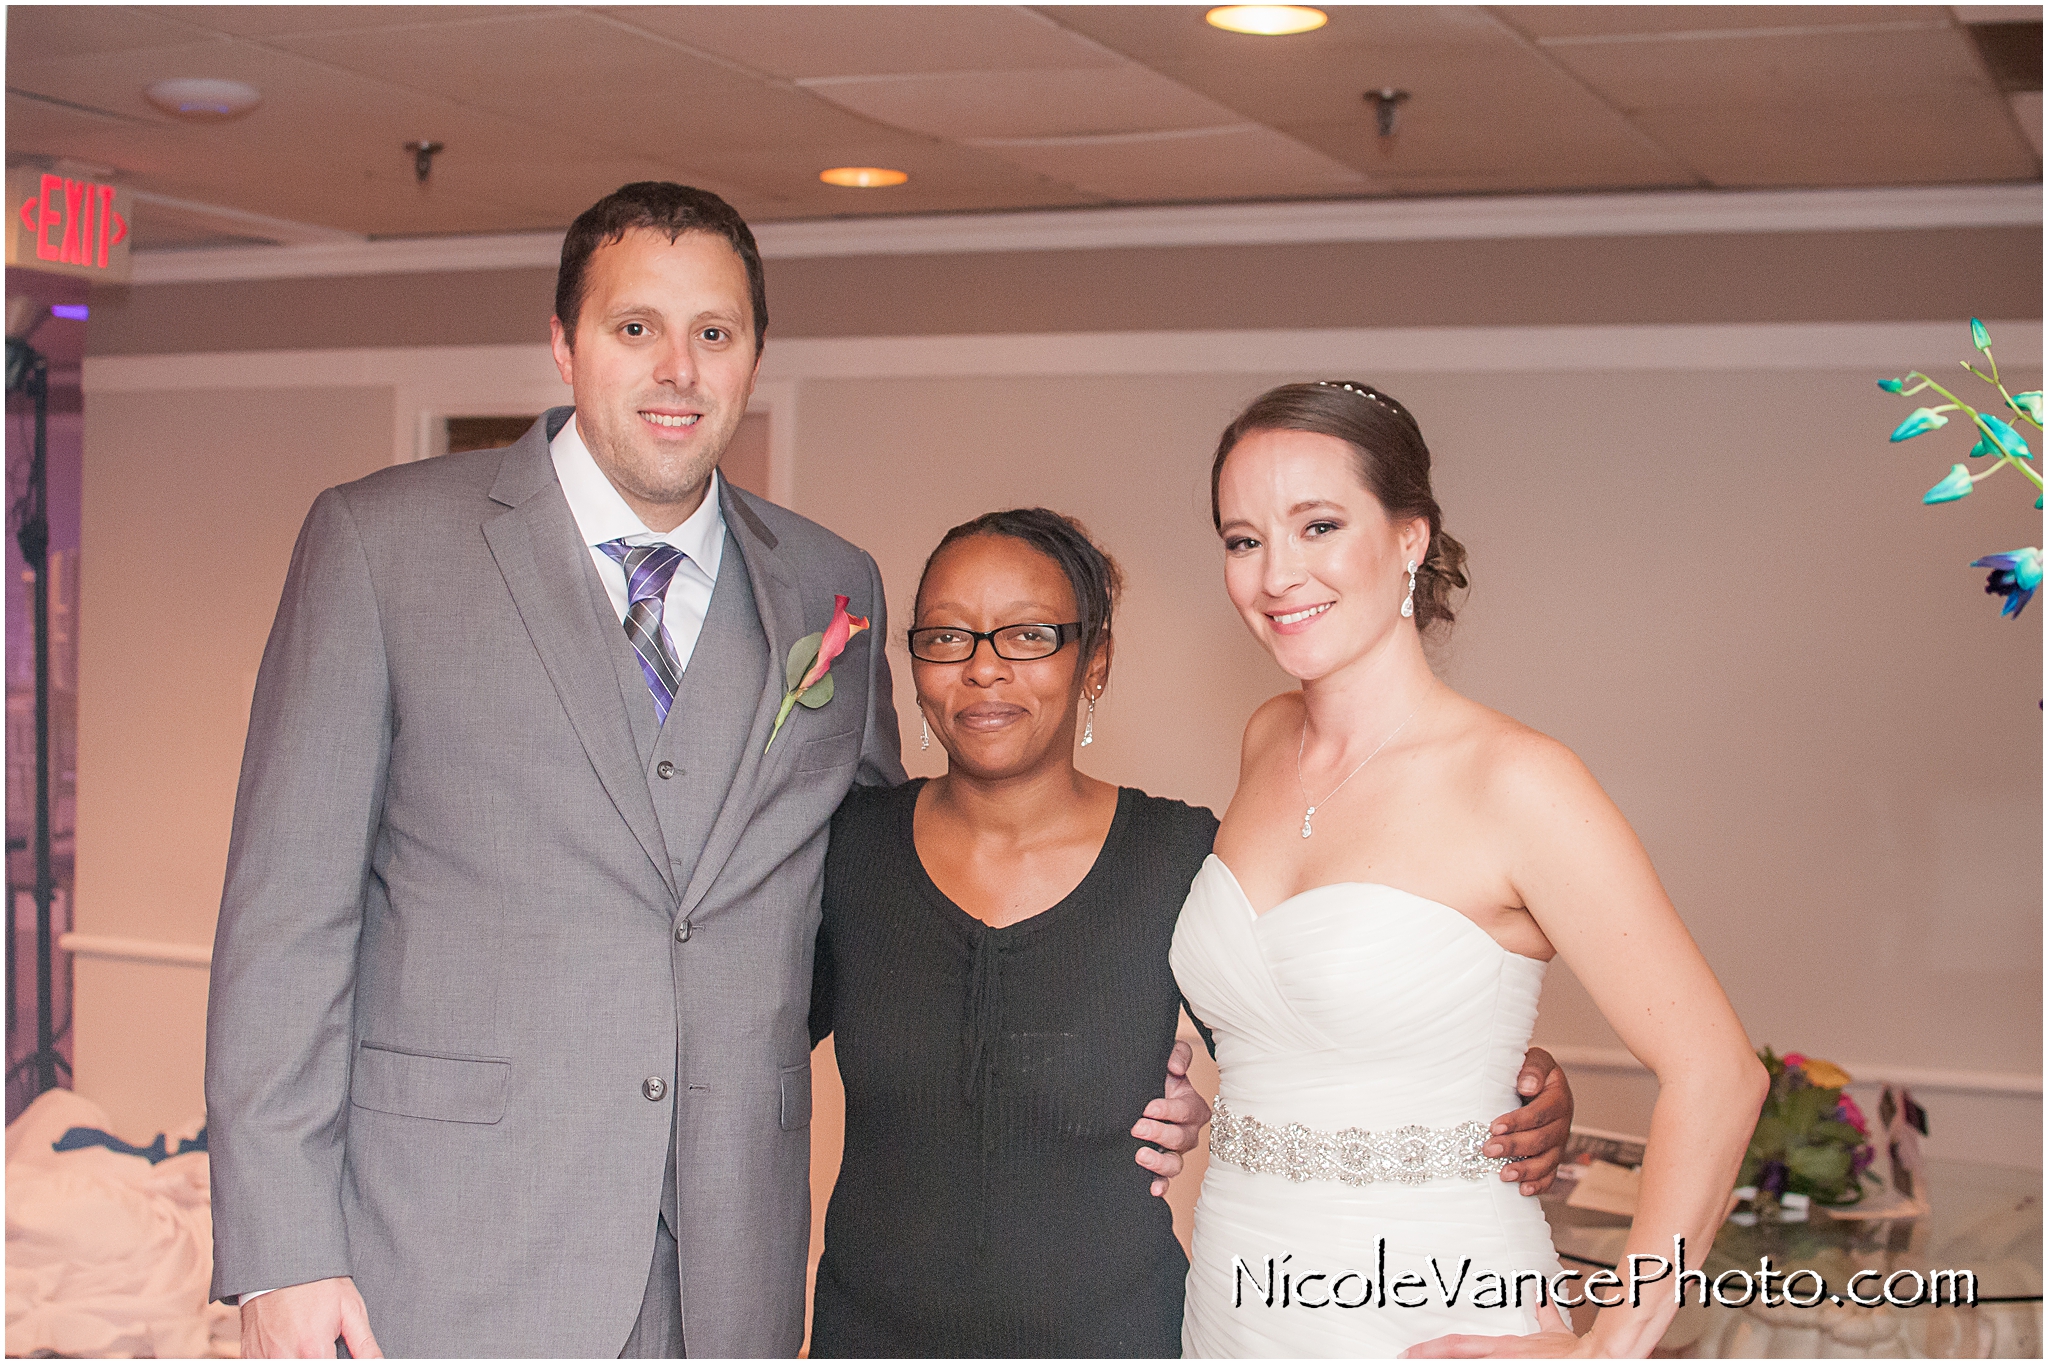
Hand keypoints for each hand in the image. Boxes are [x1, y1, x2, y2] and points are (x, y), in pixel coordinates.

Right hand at [241, 1277, 381, 1358]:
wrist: (281, 1264)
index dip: (335, 1363)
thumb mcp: (350, 1309)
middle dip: (317, 1359)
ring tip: (305, 1342)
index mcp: (314, 1350)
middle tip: (321, 1345)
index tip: (334, 1355)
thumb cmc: (318, 1284)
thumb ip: (365, 1345)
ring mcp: (263, 1357)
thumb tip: (378, 1363)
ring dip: (297, 1358)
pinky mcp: (249, 1354)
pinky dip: (278, 1357)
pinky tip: (288, 1345)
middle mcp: (285, 1358)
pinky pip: (262, 1363)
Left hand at [1133, 1039, 1212, 1197]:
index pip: (1185, 1111)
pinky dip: (1160, 1185)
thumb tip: (1176, 1068)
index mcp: (1192, 1107)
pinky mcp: (1162, 1167)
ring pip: (1175, 1164)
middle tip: (1137, 1127)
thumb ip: (1178, 1054)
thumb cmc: (1157, 1078)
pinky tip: (1152, 1189)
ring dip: (1160, 1163)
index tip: (1148, 1107)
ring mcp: (1175, 1153)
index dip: (1168, 1110)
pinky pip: (1165, 1180)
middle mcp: (1187, 1133)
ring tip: (1140, 1155)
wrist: (1137, 1094)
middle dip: (1159, 1133)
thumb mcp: (1168, 1060)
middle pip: (1180, 1139)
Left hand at [1399, 1299, 1582, 1356]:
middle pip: (1454, 1355)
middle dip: (1427, 1356)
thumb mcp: (1556, 1333)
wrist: (1598, 1358)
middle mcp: (1501, 1357)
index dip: (1429, 1349)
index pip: (1457, 1345)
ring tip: (1417, 1363)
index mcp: (1504, 1347)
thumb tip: (1541, 1294)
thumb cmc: (1575, 1353)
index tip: (1407, 1353)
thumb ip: (1545, 1316)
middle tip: (1402, 1359)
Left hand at [1485, 1046, 1573, 1195]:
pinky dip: (1538, 1184)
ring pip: (1547, 1161)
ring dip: (1526, 1170)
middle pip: (1541, 1140)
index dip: (1518, 1121)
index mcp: (1558, 1098)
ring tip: (1503, 1175)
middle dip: (1514, 1147)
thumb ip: (1532, 1069)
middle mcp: (1562, 1123)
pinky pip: (1550, 1174)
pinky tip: (1523, 1191)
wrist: (1536, 1082)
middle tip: (1488, 1150)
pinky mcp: (1552, 1155)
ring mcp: (1558, 1142)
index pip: (1540, 1113)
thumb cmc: (1529, 1071)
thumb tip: (1527, 1086)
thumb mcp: (1534, 1060)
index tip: (1494, 1127)